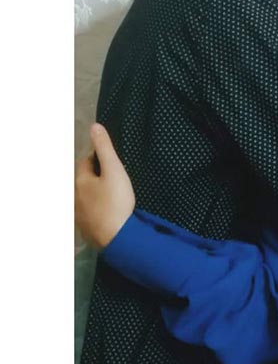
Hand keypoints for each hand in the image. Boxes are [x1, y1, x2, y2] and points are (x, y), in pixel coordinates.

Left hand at [75, 123, 134, 248]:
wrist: (117, 237)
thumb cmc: (116, 201)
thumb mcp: (114, 170)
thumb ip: (105, 148)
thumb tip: (94, 126)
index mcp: (80, 181)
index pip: (86, 162)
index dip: (99, 159)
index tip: (113, 162)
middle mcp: (73, 196)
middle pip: (84, 180)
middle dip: (96, 177)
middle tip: (114, 179)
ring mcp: (77, 214)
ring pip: (85, 197)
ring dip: (95, 194)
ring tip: (112, 195)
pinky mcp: (84, 228)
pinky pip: (88, 213)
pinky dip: (96, 210)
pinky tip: (107, 213)